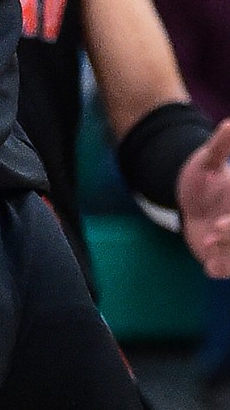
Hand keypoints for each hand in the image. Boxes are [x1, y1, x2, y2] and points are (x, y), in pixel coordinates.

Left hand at [178, 119, 229, 277]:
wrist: (189, 201)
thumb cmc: (203, 179)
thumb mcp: (209, 160)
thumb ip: (222, 145)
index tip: (216, 226)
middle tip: (210, 237)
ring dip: (228, 260)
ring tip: (207, 253)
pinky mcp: (228, 259)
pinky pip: (229, 269)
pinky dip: (222, 270)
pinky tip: (209, 268)